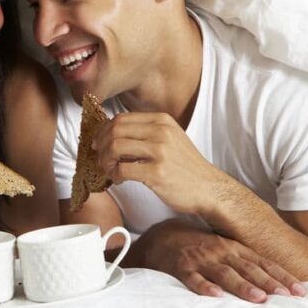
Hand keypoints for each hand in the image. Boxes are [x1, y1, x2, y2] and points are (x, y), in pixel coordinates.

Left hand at [92, 112, 229, 213]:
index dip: (104, 130)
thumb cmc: (185, 167)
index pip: (121, 118)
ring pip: (115, 147)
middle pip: (115, 130)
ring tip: (109, 169)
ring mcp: (160, 151)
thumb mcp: (170, 138)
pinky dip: (114, 175)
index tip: (99, 142)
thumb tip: (112, 133)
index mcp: (161, 120)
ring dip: (105, 160)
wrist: (208, 188)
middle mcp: (161, 131)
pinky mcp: (157, 172)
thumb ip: (146, 132)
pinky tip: (119, 179)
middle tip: (100, 157)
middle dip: (101, 145)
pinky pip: (122, 169)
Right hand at [146, 219, 305, 302]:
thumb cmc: (200, 247)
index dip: (281, 276)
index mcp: (234, 248)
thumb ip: (246, 262)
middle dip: (268, 282)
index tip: (299, 290)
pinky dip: (204, 287)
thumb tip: (276, 281)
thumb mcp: (225, 248)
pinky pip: (193, 278)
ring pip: (225, 273)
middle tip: (284, 295)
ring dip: (242, 285)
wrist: (163, 237)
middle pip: (248, 268)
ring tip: (258, 297)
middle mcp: (221, 252)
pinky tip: (214, 295)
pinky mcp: (182, 267)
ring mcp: (201, 259)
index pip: (263, 263)